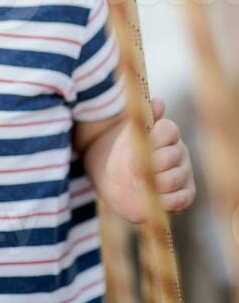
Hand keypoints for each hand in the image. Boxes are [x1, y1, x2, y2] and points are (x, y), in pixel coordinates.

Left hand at [106, 97, 195, 223]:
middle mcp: (180, 152)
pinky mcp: (186, 194)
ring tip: (139, 183)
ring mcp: (184, 173)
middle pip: (171, 156)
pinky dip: (164, 201)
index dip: (153, 138)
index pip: (169, 129)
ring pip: (174, 179)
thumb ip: (141, 118)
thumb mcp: (127, 135)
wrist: (117, 182)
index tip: (137, 145)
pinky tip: (151, 198)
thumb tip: (159, 102)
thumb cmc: (123, 155)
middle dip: (148, 165)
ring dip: (153, 184)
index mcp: (167, 134)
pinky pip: (180, 199)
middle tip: (132, 169)